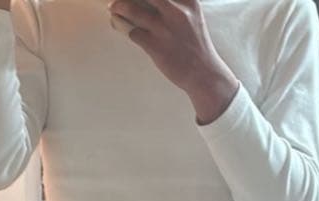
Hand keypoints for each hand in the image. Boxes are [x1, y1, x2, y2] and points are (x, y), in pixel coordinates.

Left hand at [107, 0, 238, 119]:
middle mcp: (177, 10)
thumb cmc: (195, 45)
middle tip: (118, 0)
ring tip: (113, 7)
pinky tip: (120, 25)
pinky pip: (131, 31)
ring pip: (132, 8)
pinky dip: (122, 27)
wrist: (205, 74)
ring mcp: (165, 28)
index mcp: (188, 1)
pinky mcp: (156, 46)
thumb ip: (175, 5)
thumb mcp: (192, 16)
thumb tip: (147, 3)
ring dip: (118, 6)